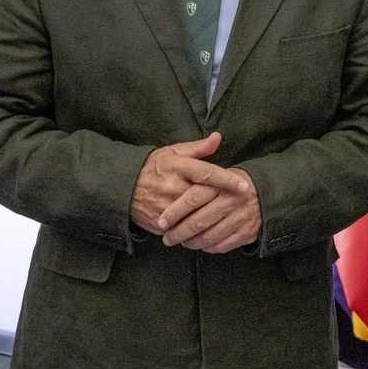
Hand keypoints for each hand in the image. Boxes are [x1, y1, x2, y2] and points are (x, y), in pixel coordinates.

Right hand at [129, 132, 249, 236]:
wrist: (124, 187)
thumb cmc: (153, 167)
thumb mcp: (172, 151)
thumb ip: (198, 148)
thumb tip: (218, 137)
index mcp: (177, 166)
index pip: (206, 172)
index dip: (226, 179)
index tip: (243, 185)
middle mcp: (171, 186)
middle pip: (203, 196)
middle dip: (222, 201)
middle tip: (239, 203)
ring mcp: (165, 206)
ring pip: (195, 216)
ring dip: (212, 218)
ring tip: (227, 218)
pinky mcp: (160, 222)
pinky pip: (182, 229)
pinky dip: (195, 230)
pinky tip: (207, 229)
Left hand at [159, 168, 260, 252]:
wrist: (267, 191)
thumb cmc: (233, 182)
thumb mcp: (218, 170)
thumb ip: (198, 170)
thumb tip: (171, 182)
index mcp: (221, 184)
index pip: (193, 198)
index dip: (174, 212)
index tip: (161, 221)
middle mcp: (231, 201)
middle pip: (198, 222)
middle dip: (178, 233)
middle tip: (167, 238)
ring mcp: (240, 218)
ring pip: (208, 237)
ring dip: (191, 243)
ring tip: (182, 242)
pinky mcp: (246, 233)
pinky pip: (221, 246)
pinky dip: (207, 248)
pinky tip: (200, 245)